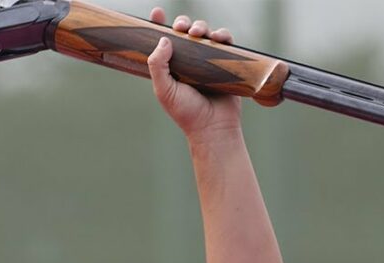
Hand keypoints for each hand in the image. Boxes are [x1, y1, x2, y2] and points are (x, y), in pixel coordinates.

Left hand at [146, 8, 242, 142]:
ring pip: (205, 34)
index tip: (157, 13)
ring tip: (199, 33)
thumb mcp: (164, 90)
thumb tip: (164, 39)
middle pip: (185, 32)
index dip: (160, 25)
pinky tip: (219, 37)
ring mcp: (208, 61)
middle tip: (182, 28)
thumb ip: (158, 66)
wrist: (213, 128)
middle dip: (183, 24)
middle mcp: (189, 61)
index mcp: (172, 66)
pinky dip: (223, 35)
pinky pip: (225, 43)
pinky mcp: (227, 64)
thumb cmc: (187, 113)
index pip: (164, 41)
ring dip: (202, 27)